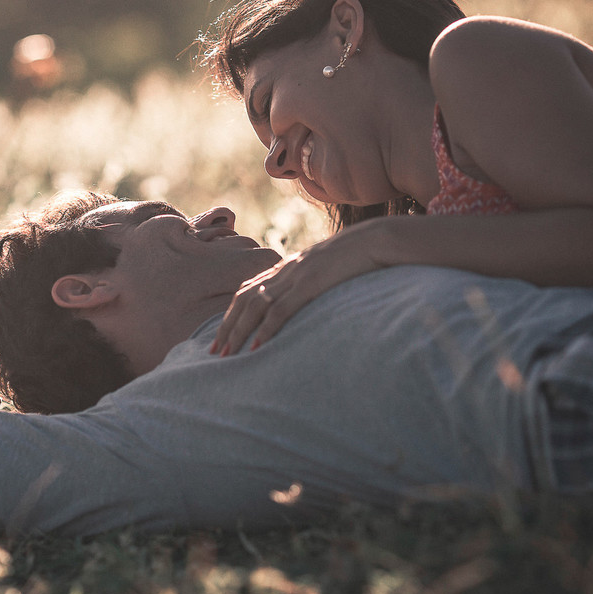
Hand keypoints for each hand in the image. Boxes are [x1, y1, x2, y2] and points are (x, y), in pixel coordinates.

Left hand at [211, 231, 376, 354]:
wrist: (379, 239)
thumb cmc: (360, 257)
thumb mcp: (330, 270)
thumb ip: (314, 284)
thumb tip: (308, 303)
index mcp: (289, 267)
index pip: (248, 290)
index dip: (231, 314)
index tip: (221, 336)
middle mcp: (286, 270)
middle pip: (243, 298)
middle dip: (226, 327)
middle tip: (213, 352)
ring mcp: (297, 275)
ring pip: (255, 305)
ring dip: (237, 332)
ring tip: (226, 354)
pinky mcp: (310, 283)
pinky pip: (281, 309)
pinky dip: (265, 329)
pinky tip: (255, 346)